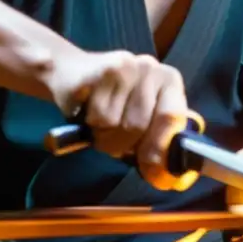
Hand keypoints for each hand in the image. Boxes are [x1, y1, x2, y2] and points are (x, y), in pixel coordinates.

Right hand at [47, 50, 188, 190]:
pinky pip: (98, 117)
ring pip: (117, 124)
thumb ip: (157, 140)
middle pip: (139, 125)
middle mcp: (151, 67)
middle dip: (122, 143)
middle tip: (113, 139)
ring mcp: (125, 66)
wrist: (71, 71)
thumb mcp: (141, 116)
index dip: (158, 147)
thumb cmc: (113, 101)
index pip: (171, 117)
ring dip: (104, 136)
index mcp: (169, 80)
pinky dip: (90, 124)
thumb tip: (163, 176)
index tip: (150, 169)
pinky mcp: (98, 70)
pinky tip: (87, 112)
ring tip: (100, 125)